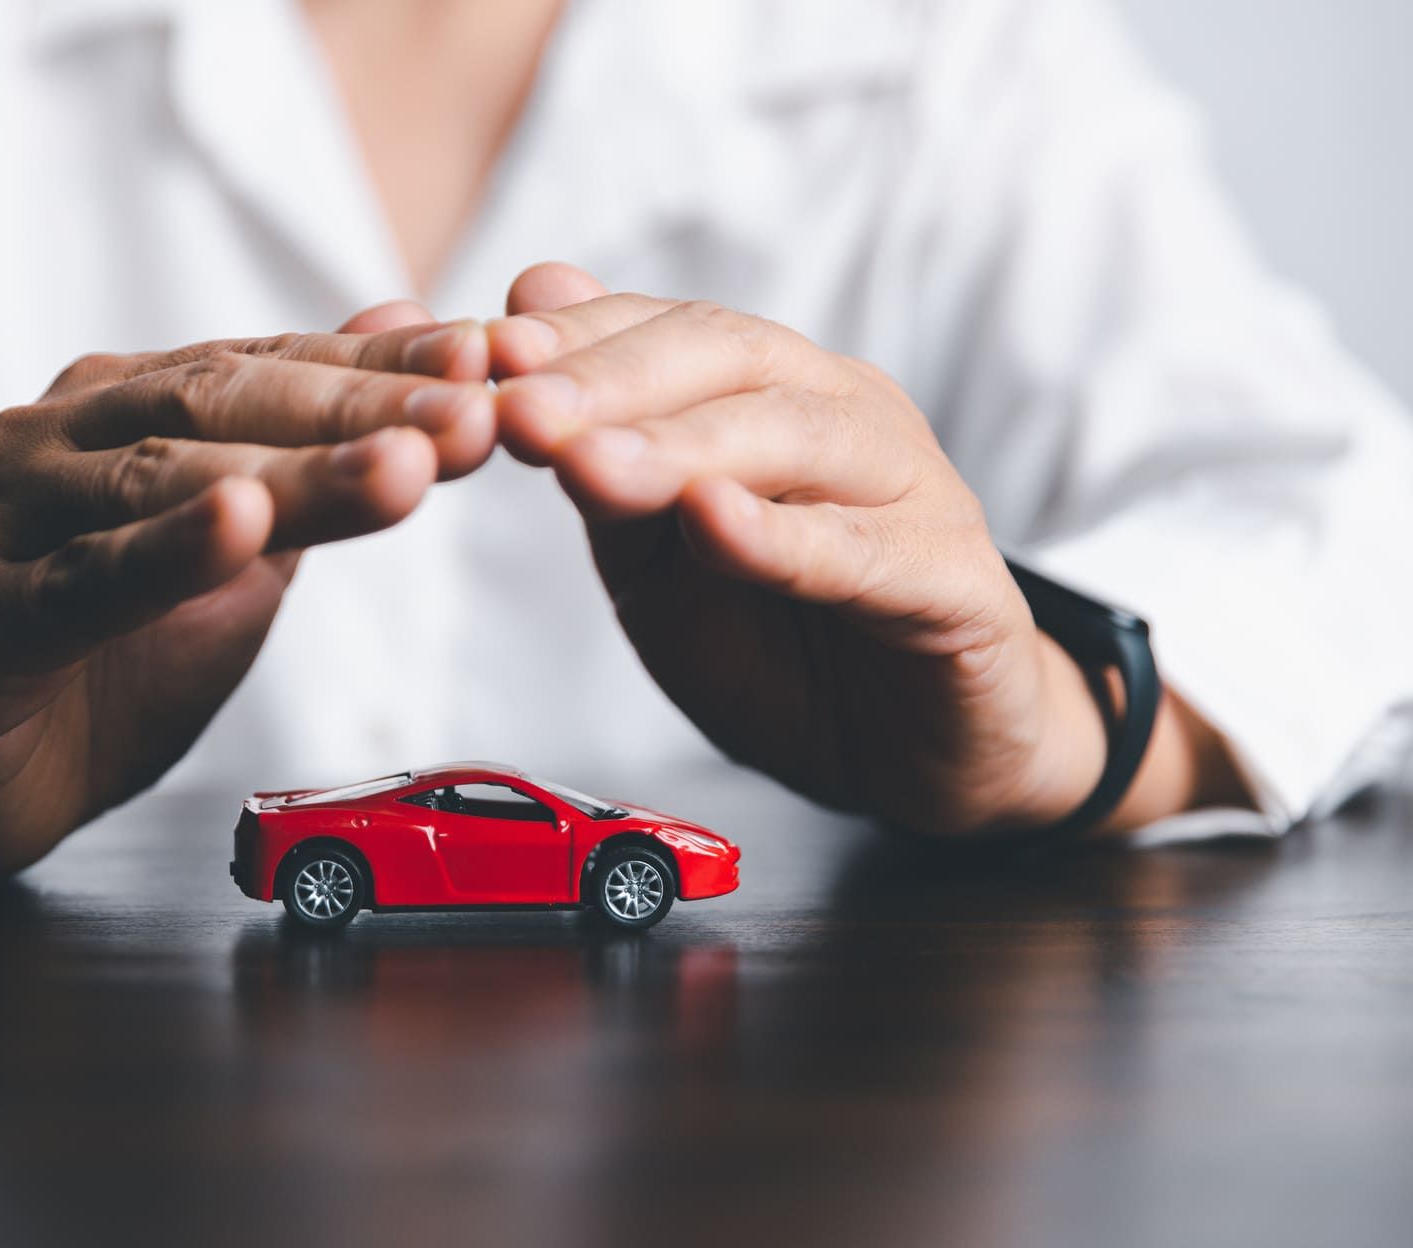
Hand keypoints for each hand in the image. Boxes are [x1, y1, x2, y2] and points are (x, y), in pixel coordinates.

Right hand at [0, 303, 492, 868]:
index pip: (270, 368)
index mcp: (119, 409)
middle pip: (225, 405)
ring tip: (406, 470)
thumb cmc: (104, 653)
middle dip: (364, 411)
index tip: (498, 362)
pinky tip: (240, 526)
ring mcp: (5, 522)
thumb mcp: (232, 553)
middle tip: (478, 416)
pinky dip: (167, 552)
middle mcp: (54, 440)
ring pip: (164, 481)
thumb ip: (307, 457)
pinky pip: (85, 582)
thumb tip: (401, 331)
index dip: (386, 366)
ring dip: (297, 475)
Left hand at [488, 265, 1234, 835]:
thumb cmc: (781, 645)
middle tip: (519, 410)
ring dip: (683, 448)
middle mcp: (846, 414)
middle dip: (613, 381)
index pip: (671, 328)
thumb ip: (601, 452)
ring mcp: (913, 490)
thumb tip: (530, 299)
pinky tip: (716, 526)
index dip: (578, 338)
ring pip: (796, 438)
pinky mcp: (957, 583)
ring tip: (592, 467)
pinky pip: (864, 552)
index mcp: (773, 393)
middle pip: (731, 357)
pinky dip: (785, 538)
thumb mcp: (656, 561)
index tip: (481, 354)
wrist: (914, 757)